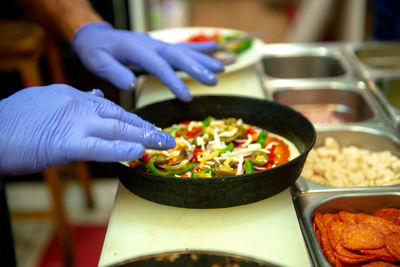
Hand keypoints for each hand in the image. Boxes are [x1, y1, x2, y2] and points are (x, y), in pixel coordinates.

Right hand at [0, 84, 174, 174]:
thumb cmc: (13, 122)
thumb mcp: (46, 101)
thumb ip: (73, 101)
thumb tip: (95, 97)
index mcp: (72, 96)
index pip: (110, 108)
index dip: (132, 121)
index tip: (148, 129)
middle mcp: (77, 104)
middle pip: (120, 117)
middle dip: (146, 128)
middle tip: (167, 137)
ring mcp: (73, 121)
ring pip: (117, 129)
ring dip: (144, 137)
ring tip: (164, 144)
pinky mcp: (65, 142)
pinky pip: (99, 147)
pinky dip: (121, 150)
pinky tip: (139, 152)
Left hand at [71, 22, 224, 101]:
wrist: (96, 35)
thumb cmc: (95, 51)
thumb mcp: (97, 61)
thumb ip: (113, 72)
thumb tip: (131, 84)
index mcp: (137, 50)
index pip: (159, 67)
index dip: (174, 82)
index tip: (187, 97)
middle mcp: (152, 45)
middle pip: (178, 56)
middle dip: (197, 68)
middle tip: (215, 80)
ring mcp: (158, 44)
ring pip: (184, 51)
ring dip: (204, 59)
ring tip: (223, 67)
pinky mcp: (160, 46)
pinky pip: (183, 47)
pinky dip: (200, 48)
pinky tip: (216, 48)